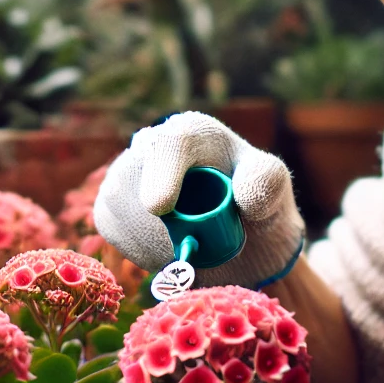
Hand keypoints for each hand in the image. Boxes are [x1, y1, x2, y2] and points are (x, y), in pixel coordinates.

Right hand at [93, 111, 304, 288]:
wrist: (238, 242)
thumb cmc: (256, 204)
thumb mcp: (272, 187)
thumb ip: (265, 182)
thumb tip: (239, 195)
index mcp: (192, 132)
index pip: (170, 144)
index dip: (161, 173)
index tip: (161, 208)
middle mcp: (151, 145)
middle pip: (132, 176)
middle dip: (157, 220)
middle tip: (193, 246)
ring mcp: (124, 175)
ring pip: (117, 205)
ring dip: (151, 239)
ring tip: (190, 244)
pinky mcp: (110, 206)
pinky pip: (112, 228)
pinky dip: (139, 249)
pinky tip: (167, 250)